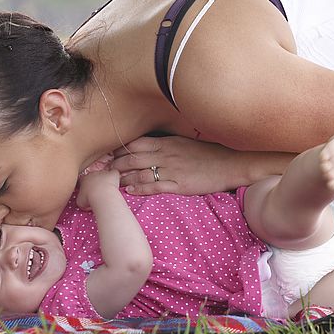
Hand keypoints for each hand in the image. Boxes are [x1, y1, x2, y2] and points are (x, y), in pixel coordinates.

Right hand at [77, 168, 121, 209]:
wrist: (101, 196)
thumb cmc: (90, 199)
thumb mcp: (80, 202)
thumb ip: (81, 197)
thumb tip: (84, 199)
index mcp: (84, 179)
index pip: (83, 180)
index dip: (86, 186)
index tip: (89, 192)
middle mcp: (93, 173)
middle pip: (94, 176)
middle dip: (96, 183)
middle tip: (99, 192)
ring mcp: (103, 172)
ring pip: (104, 174)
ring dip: (105, 180)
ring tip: (107, 190)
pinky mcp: (112, 174)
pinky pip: (114, 173)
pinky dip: (115, 177)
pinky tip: (115, 184)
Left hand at [111, 136, 258, 195]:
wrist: (231, 163)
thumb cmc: (209, 153)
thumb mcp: (185, 143)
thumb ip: (166, 145)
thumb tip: (148, 149)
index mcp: (167, 143)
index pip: (135, 144)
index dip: (118, 150)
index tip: (107, 156)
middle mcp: (166, 154)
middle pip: (132, 159)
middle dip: (114, 165)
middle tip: (102, 171)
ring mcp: (172, 170)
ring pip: (140, 173)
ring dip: (122, 178)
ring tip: (110, 183)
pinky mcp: (179, 185)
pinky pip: (155, 187)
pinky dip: (139, 188)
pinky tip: (129, 191)